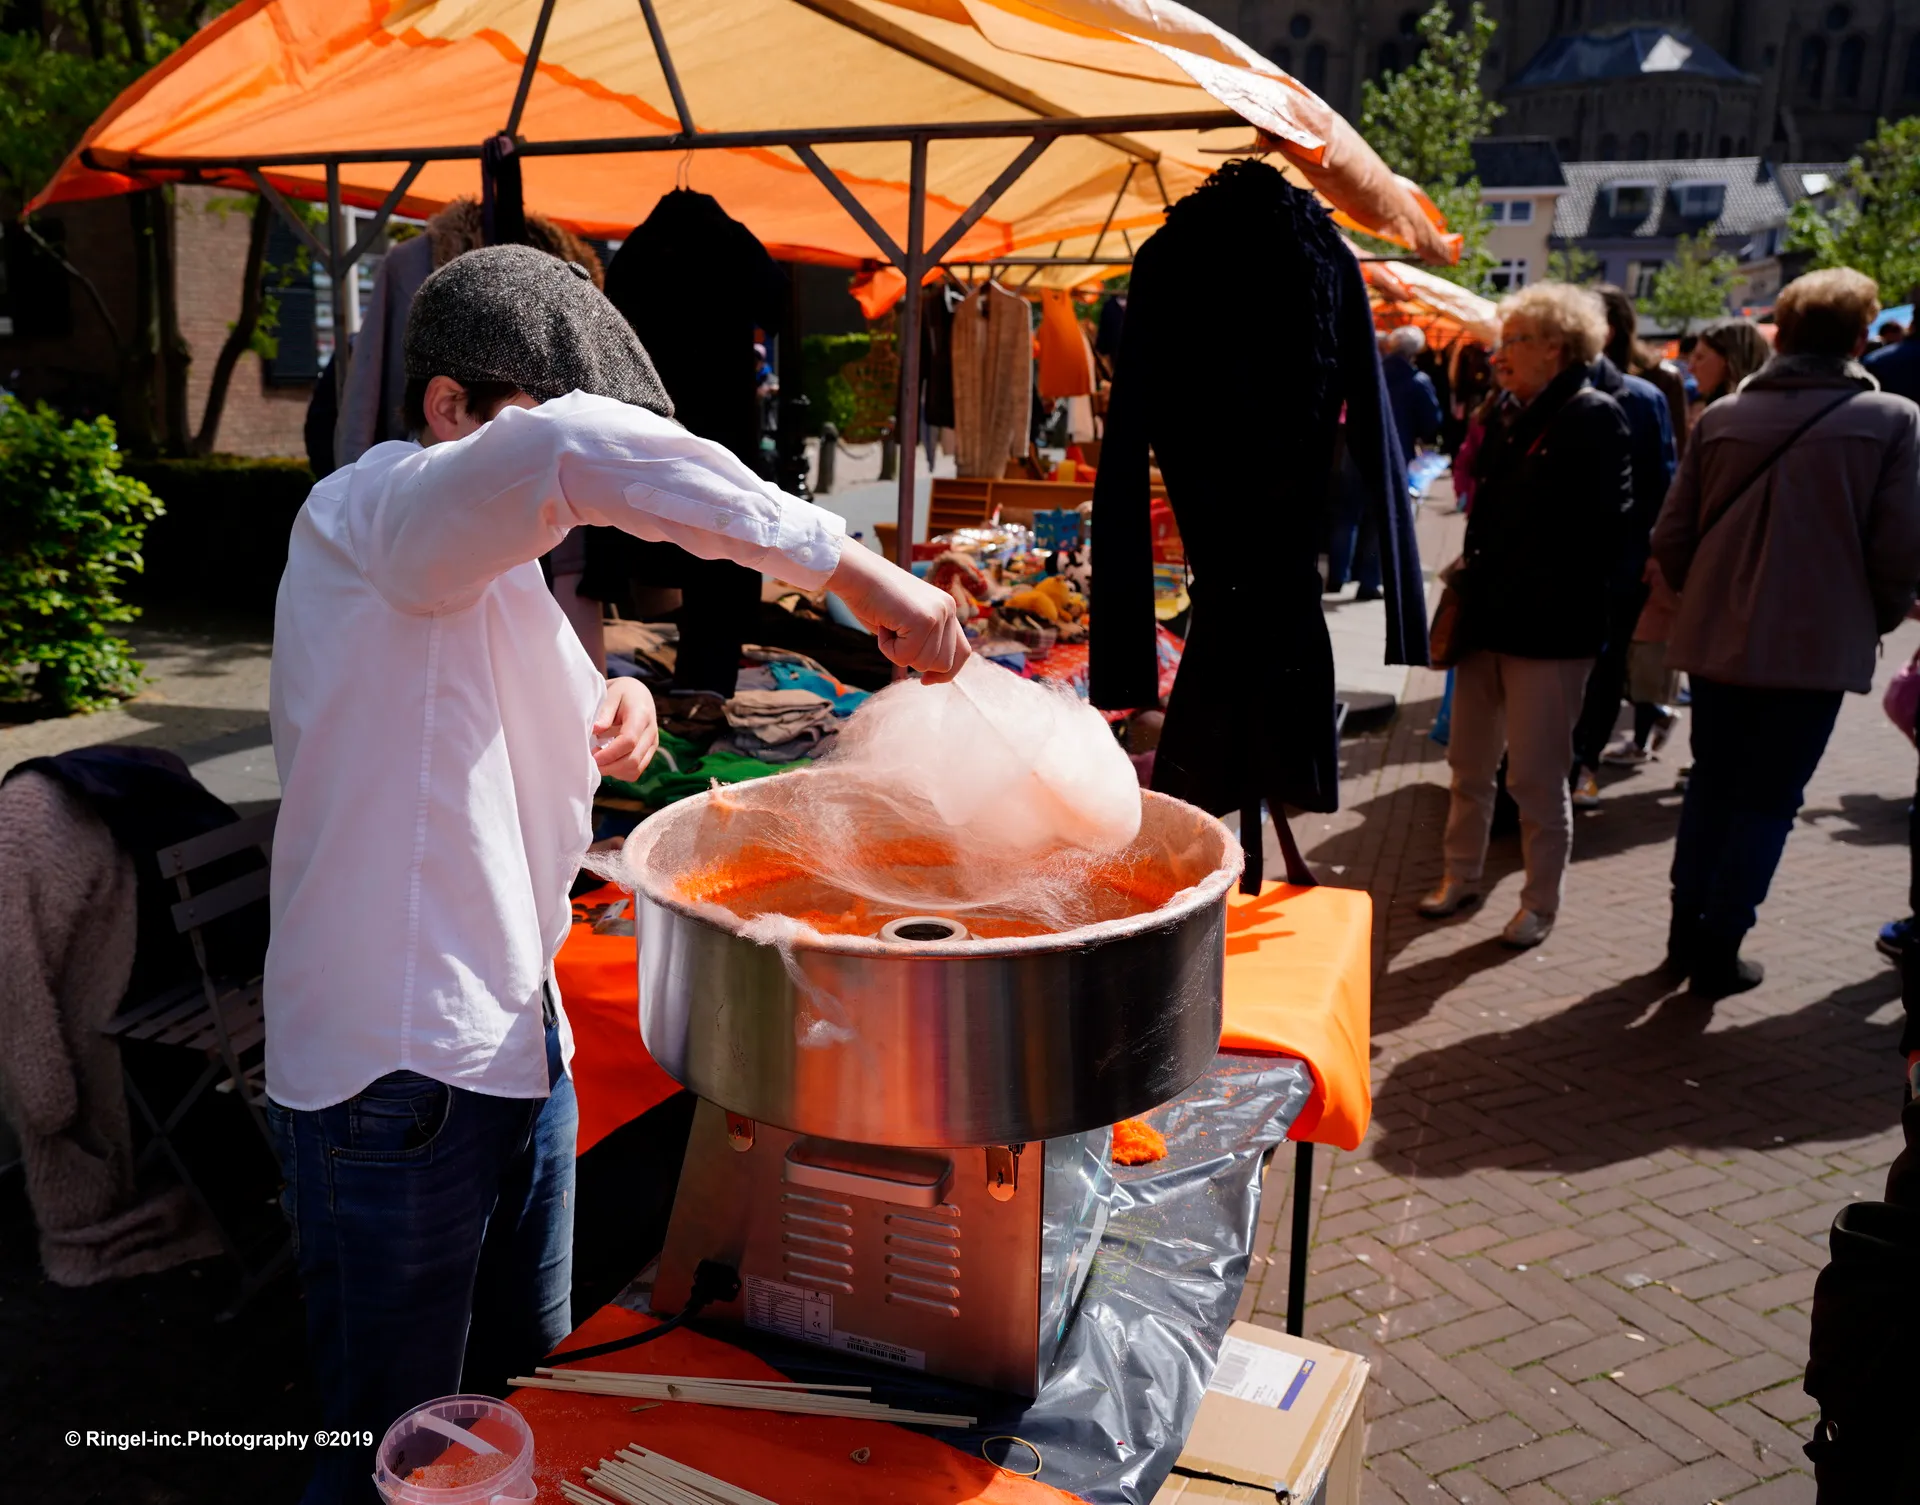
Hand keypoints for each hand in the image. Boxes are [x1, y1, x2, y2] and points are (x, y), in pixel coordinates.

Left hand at [592, 677, 657, 781]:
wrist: (639, 694)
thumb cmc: (622, 693)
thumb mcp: (611, 695)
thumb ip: (604, 713)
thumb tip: (595, 730)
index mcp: (641, 715)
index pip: (629, 741)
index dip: (609, 754)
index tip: (592, 756)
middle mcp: (651, 732)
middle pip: (632, 760)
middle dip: (609, 766)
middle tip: (591, 761)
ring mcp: (652, 744)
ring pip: (635, 770)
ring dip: (614, 771)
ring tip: (600, 760)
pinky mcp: (650, 752)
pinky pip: (636, 771)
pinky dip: (620, 772)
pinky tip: (609, 761)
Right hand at [827, 539, 969, 683]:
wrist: (857, 573)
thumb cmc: (874, 599)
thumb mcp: (907, 622)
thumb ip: (925, 641)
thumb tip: (932, 673)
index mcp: (948, 609)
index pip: (962, 652)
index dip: (945, 672)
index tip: (925, 680)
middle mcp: (949, 609)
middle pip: (944, 664)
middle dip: (916, 662)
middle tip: (896, 638)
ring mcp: (938, 614)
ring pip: (924, 664)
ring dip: (899, 654)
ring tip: (888, 626)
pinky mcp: (923, 620)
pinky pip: (905, 657)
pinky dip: (887, 648)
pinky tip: (882, 624)